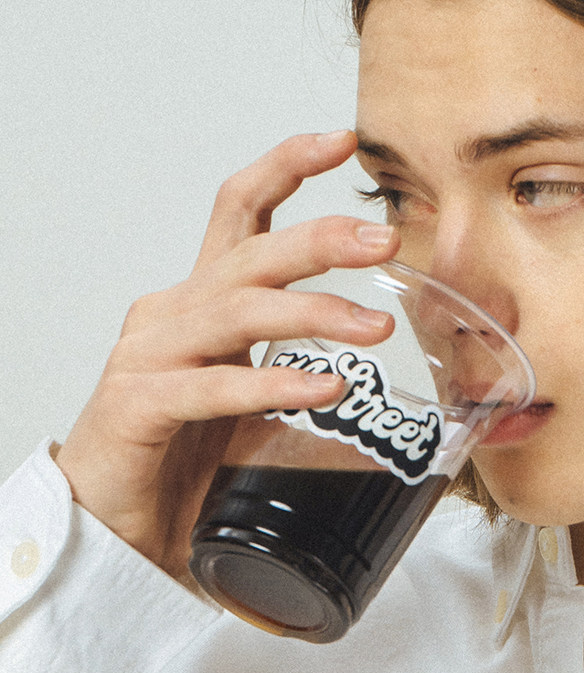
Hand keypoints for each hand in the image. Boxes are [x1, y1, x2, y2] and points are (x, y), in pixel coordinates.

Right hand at [55, 130, 398, 578]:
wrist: (110, 530)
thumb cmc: (175, 467)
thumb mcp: (250, 420)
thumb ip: (298, 395)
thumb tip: (379, 412)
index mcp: (199, 305)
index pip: (239, 212)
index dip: (287, 168)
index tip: (341, 142)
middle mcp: (171, 315)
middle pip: (249, 253)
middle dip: (321, 239)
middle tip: (386, 242)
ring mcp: (150, 356)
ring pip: (237, 313)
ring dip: (313, 315)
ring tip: (375, 329)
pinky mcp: (139, 406)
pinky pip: (215, 387)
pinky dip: (274, 385)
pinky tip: (324, 387)